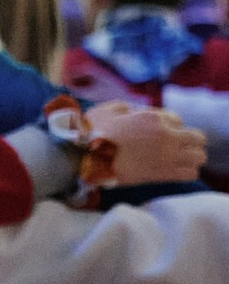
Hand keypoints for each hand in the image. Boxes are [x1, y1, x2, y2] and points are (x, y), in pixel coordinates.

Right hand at [89, 101, 206, 187]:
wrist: (84, 160)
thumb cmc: (91, 133)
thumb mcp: (107, 110)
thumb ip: (127, 109)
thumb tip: (135, 113)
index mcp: (152, 118)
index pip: (177, 120)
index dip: (168, 125)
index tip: (155, 132)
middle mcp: (165, 136)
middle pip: (198, 139)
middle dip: (188, 140)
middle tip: (174, 145)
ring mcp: (166, 157)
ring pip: (199, 157)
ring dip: (191, 156)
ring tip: (177, 159)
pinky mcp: (163, 175)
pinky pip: (190, 173)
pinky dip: (186, 172)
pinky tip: (174, 170)